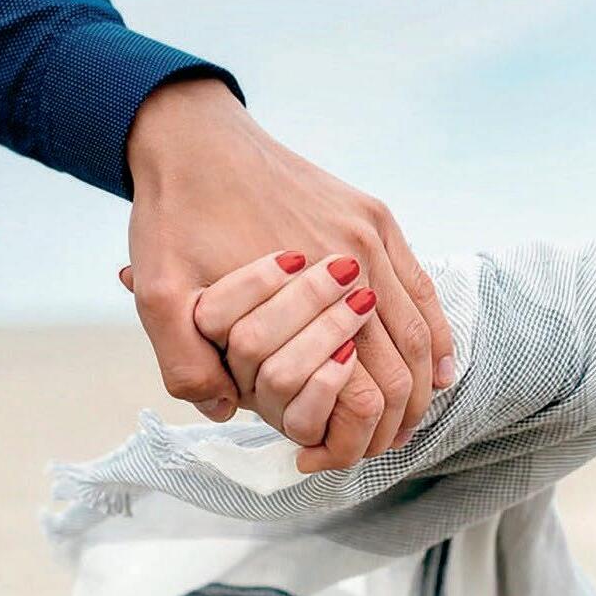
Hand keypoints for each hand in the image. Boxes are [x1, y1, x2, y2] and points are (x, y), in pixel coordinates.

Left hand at [123, 78, 454, 470]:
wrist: (192, 135)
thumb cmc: (173, 215)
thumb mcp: (160, 293)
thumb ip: (187, 362)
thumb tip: (230, 411)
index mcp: (308, 286)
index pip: (362, 389)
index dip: (352, 438)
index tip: (323, 459)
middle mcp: (354, 258)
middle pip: (401, 367)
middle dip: (392, 422)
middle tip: (368, 450)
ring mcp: (371, 233)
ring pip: (420, 331)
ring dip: (417, 386)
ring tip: (401, 422)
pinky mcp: (373, 215)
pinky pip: (421, 286)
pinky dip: (435, 335)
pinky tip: (436, 368)